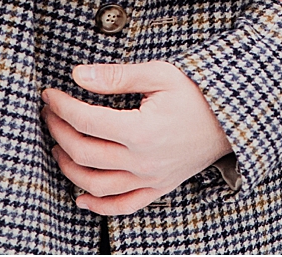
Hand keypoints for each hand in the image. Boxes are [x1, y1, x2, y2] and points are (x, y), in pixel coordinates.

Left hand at [42, 61, 233, 214]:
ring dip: (68, 167)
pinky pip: (122, 206)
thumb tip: (78, 75)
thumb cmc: (196, 94)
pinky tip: (80, 196)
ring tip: (58, 146)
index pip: (86, 121)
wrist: (231, 121)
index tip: (50, 94)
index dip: (61, 106)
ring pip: (95, 185)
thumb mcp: (159, 74)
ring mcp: (150, 179)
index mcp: (141, 130)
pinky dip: (97, 206)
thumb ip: (116, 77)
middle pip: (84, 153)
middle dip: (59, 131)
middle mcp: (143, 161)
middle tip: (50, 114)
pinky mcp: (157, 189)